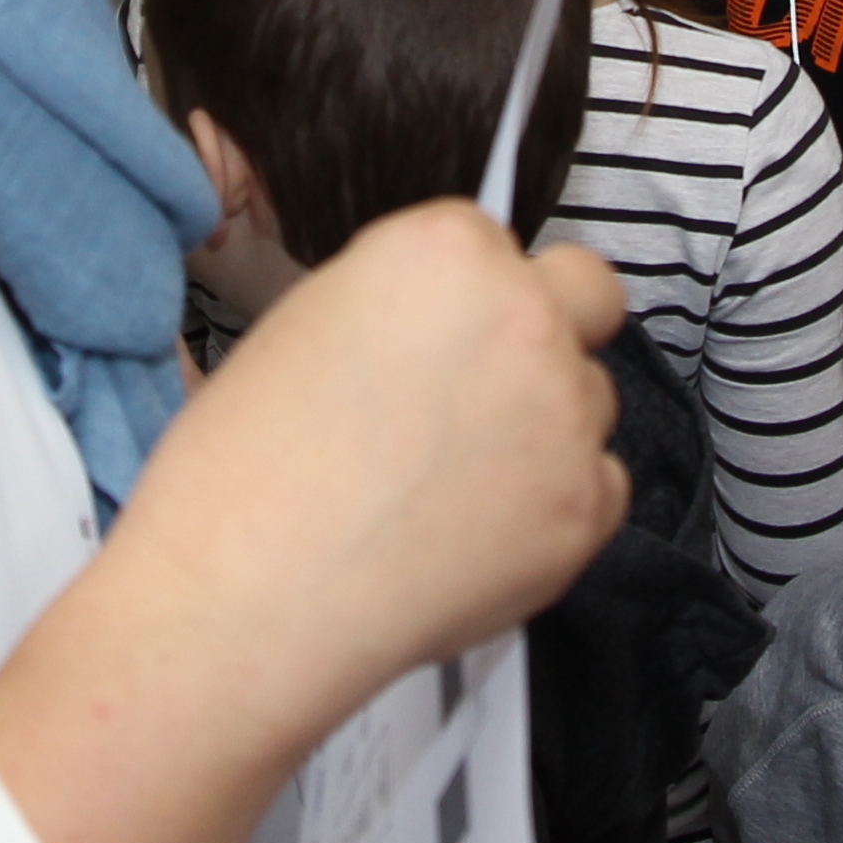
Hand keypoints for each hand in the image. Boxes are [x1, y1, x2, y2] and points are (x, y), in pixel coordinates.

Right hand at [0, 203, 623, 842]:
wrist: (245, 601)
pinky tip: (472, 533)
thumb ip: (398, 303)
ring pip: (591, 400)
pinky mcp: (587, 509)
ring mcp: (565, 415)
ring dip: (544, 428)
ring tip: (448, 486)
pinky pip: (600, 489)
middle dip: (551, 325)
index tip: (436, 336)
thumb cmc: (242, 474)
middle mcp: (524, 316)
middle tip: (487, 385)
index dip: (463, 294)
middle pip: (586, 294)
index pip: (494, 241)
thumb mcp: (301, 327)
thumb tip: (439, 327)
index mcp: (443, 250)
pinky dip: (553, 509)